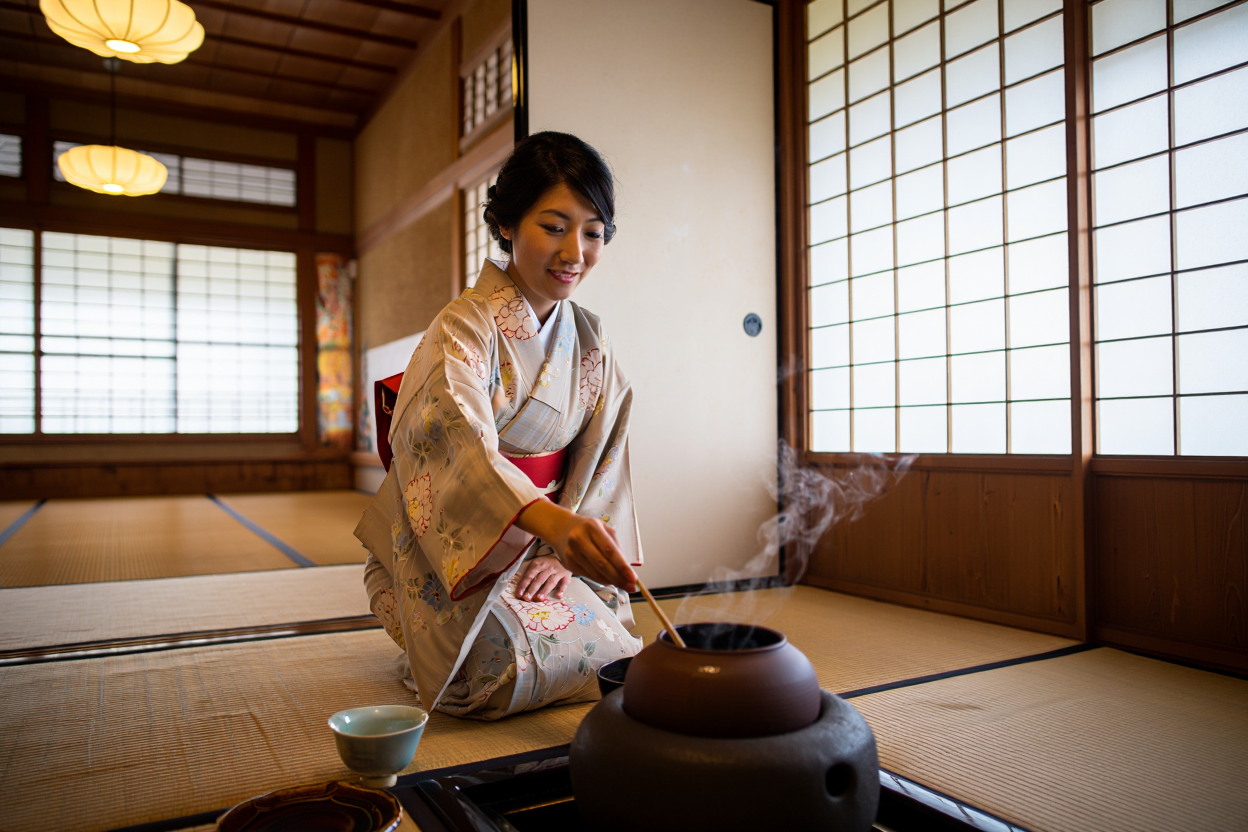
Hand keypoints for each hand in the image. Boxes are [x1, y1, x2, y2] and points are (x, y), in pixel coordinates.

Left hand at [515, 555, 572, 600]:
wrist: (562, 554)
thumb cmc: (546, 563)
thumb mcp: (537, 564)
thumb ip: (529, 574)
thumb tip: (520, 588)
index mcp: (538, 564)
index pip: (529, 575)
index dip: (524, 585)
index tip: (519, 594)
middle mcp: (548, 567)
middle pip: (539, 579)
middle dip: (532, 589)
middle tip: (527, 598)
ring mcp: (558, 571)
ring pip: (551, 581)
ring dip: (545, 590)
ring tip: (539, 598)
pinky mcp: (566, 575)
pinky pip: (564, 583)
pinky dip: (562, 589)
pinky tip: (558, 596)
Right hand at [516, 501, 637, 591]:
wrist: (560, 528)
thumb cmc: (587, 528)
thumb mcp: (603, 529)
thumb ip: (615, 546)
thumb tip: (626, 568)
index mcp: (592, 528)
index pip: (610, 551)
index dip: (622, 566)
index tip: (633, 578)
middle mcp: (579, 540)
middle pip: (602, 564)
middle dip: (618, 578)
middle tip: (631, 587)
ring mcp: (572, 553)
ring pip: (595, 573)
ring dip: (610, 581)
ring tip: (622, 584)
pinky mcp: (568, 564)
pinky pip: (588, 576)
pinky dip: (600, 580)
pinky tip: (608, 579)